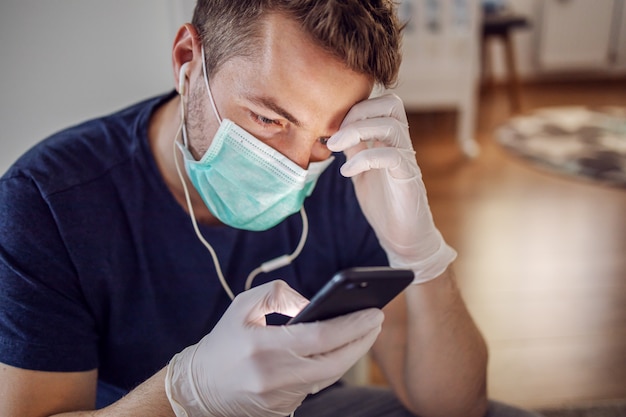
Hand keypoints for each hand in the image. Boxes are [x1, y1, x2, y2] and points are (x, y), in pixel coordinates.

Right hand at [165, 280, 382, 416]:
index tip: (373, 311)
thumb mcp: (243, 306)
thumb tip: (312, 304)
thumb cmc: (223, 342)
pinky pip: (315, 387)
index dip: (352, 325)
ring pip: (328, 377)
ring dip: (350, 354)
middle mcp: (274, 377)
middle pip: (334, 362)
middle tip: (376, 320)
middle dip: (361, 340)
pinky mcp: (282, 410)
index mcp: (263, 348)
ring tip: (363, 331)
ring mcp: (280, 398)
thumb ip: (278, 295)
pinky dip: (329, 368)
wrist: (198, 387)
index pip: (320, 338)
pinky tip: (340, 350)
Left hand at [327, 94, 456, 282]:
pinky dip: (365, 159)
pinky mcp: (409, 178)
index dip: (355, 107)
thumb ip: (353, 150)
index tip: (331, 126)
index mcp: (389, 140)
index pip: (380, 103)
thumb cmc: (383, 204)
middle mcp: (401, 145)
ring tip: (334, 148)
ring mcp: (407, 160)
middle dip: (359, 111)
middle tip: (335, 134)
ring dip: (357, 132)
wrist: (402, 238)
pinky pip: (393, 156)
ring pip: (392, 126)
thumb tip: (334, 132)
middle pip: (392, 104)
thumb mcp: (360, 171)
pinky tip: (347, 171)